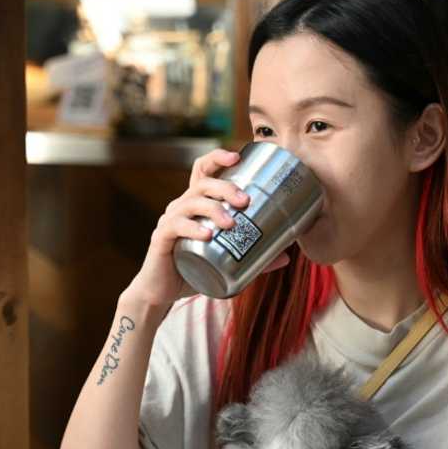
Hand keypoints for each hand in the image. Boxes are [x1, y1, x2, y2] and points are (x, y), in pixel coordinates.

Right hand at [123, 148, 290, 308]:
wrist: (162, 292)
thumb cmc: (194, 271)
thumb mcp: (226, 262)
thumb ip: (255, 260)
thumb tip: (286, 258)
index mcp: (197, 205)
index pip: (203, 171)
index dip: (217, 158)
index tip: (237, 156)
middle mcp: (181, 207)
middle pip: (202, 184)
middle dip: (225, 187)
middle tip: (245, 201)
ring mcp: (169, 221)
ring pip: (190, 203)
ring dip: (213, 209)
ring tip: (231, 222)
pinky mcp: (160, 239)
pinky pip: (175, 227)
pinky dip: (192, 228)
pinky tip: (206, 234)